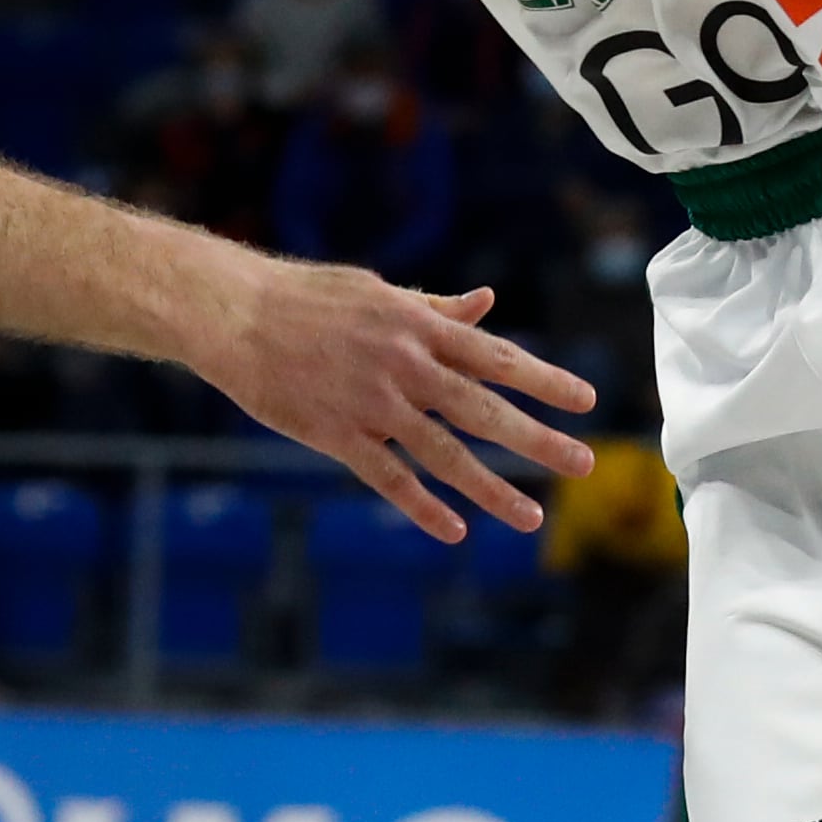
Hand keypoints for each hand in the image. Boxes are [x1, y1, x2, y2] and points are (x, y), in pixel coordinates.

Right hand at [197, 261, 596, 542]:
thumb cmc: (306, 296)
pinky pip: (389, 478)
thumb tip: (487, 303)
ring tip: (531, 517)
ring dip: (492, 489)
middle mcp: (404, 366)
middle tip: (584, 463)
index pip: (496, 356)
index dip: (545, 379)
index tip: (587, 399)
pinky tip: (455, 529)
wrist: (234, 313)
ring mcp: (372, 405)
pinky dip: (424, 506)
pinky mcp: (337, 435)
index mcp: (416, 325)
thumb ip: (433, 308)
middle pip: (484, 410)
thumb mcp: (376, 292)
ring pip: (445, 455)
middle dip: (538, 440)